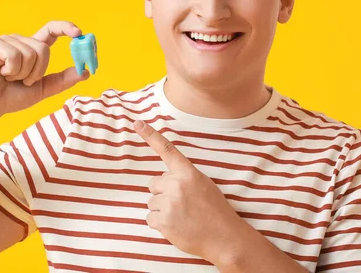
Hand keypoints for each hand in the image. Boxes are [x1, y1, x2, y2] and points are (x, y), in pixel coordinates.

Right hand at [0, 21, 88, 118]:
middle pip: (43, 48)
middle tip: (24, 82)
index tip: (79, 33)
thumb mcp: (43, 89)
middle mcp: (19, 41)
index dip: (65, 28)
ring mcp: (5, 40)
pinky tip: (0, 74)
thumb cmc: (11, 98)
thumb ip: (63, 80)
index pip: (51, 31)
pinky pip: (15, 55)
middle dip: (38, 71)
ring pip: (31, 52)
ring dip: (24, 73)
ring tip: (9, 78)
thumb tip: (86, 72)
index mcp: (31, 49)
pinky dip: (11, 71)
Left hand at [133, 120, 244, 264]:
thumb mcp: (203, 184)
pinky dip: (160, 224)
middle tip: (181, 204)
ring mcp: (168, 203)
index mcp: (188, 173)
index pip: (166, 150)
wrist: (224, 237)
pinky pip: (150, 219)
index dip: (150, 135)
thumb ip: (183, 178)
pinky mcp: (163, 222)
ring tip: (182, 217)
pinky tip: (176, 226)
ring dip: (162, 210)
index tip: (137, 123)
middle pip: (154, 183)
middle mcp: (176, 185)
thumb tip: (163, 179)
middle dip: (163, 193)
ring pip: (152, 202)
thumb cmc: (215, 210)